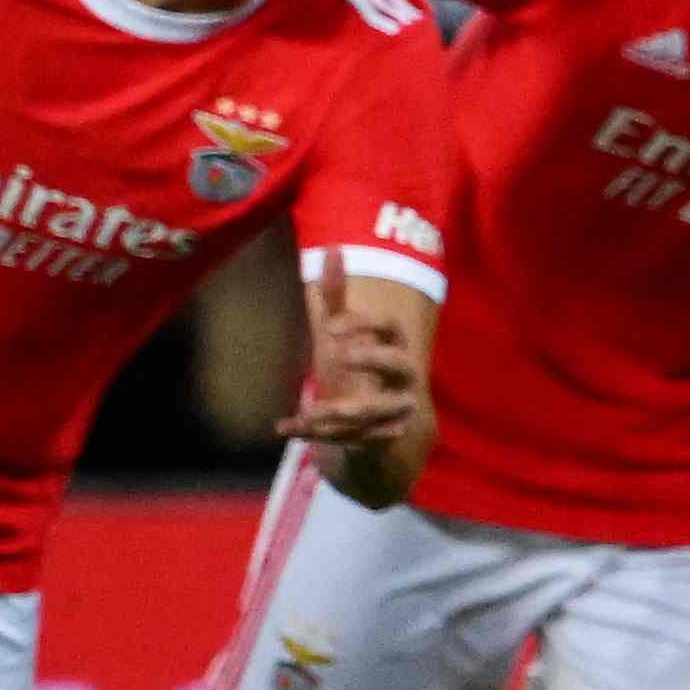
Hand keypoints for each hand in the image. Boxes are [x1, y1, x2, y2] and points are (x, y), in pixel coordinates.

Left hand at [288, 287, 435, 508]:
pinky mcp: (382, 440)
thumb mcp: (342, 335)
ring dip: (341, 411)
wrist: (374, 431)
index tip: (330, 328)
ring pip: (376, 411)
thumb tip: (332, 248)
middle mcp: (403, 380)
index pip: (391, 329)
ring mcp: (397, 413)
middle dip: (373, 360)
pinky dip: (317, 436)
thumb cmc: (356, 372)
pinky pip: (352, 440)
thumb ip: (337, 298)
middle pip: (402, 366)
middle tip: (338, 355)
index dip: (364, 325)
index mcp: (395, 348)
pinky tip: (286, 426)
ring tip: (309, 410)